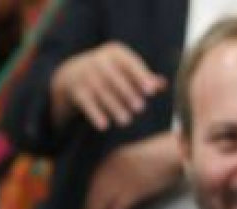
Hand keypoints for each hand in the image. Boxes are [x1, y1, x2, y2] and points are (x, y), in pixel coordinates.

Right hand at [51, 42, 165, 132]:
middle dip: (127, 91)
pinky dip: (94, 113)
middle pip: (114, 77)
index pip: (129, 63)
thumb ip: (145, 78)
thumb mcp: (126, 70)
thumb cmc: (112, 74)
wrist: (73, 74)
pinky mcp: (75, 90)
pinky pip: (85, 102)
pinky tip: (104, 126)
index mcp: (116, 53)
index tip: (152, 91)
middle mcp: (99, 60)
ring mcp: (85, 74)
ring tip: (126, 120)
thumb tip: (163, 84)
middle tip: (140, 107)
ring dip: (114, 106)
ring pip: (101, 91)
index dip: (140, 75)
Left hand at [81, 134, 182, 208]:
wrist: (170, 155)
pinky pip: (118, 208)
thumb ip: (124, 169)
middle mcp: (113, 169)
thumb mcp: (135, 158)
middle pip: (96, 192)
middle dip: (89, 208)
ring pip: (103, 201)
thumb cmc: (158, 156)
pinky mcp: (132, 192)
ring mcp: (121, 179)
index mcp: (114, 159)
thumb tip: (117, 188)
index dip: (90, 197)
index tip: (86, 208)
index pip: (96, 181)